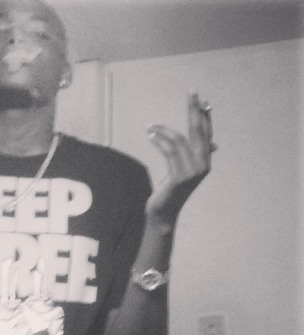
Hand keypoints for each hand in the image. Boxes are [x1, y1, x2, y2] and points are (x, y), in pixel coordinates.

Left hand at [146, 91, 214, 228]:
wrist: (164, 212)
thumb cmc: (172, 190)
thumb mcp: (185, 170)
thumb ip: (196, 156)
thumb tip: (213, 144)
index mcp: (205, 161)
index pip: (206, 133)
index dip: (204, 116)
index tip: (201, 99)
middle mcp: (203, 165)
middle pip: (198, 131)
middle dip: (194, 110)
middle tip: (192, 92)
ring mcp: (192, 172)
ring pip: (179, 140)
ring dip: (163, 130)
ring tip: (150, 127)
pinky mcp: (179, 177)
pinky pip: (169, 152)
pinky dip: (159, 141)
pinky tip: (150, 136)